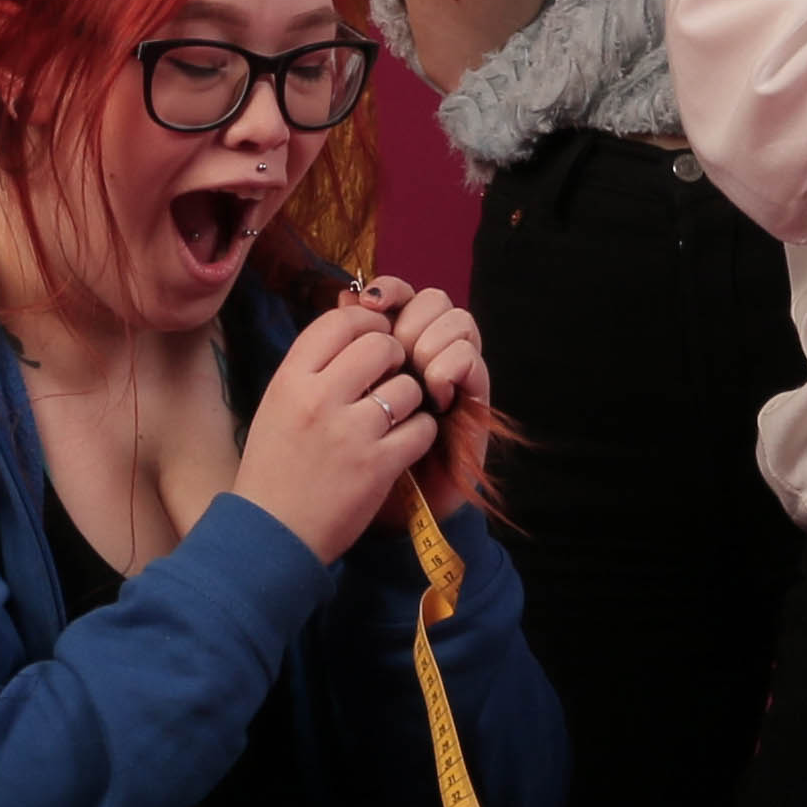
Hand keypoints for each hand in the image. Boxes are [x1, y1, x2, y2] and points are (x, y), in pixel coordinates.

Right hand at [235, 296, 440, 561]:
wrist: (269, 537)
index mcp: (289, 382)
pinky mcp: (377, 466)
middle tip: (392, 376)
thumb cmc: (274, 470)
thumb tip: (357, 329)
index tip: (374, 336)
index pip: (339, 322)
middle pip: (380, 345)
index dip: (366, 322)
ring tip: (396, 416)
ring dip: (411, 399)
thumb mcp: (277, 407)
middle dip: (395, 356)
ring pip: (408, 386)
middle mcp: (318, 400)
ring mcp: (349, 433)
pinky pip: (421, 428)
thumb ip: (312, 370)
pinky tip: (403, 443)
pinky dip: (420, 434)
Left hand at [355, 272, 491, 519]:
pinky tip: (435, 393)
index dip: (390, 289)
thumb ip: (341, 353)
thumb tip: (343, 297)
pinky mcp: (473, 401)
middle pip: (433, 300)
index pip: (400, 294)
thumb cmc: (350, 462)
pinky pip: (470, 359)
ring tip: (415, 374)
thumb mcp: (333, 404)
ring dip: (432, 341)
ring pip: (458, 322)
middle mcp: (427, 355)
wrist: (381, 517)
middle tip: (394, 354)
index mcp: (393, 348)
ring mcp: (453, 377)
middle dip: (410, 319)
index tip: (371, 305)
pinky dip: (450, 367)